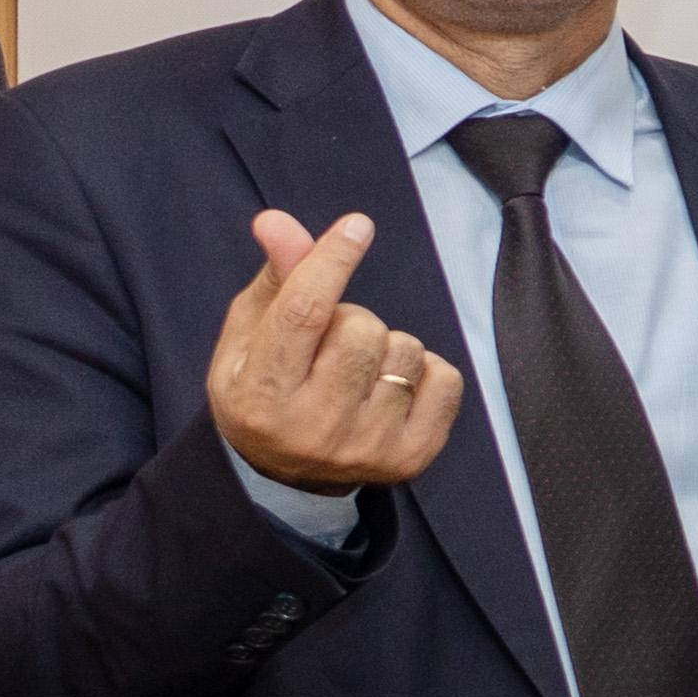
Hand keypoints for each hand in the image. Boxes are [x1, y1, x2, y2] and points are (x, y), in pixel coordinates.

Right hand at [205, 207, 464, 495]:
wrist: (286, 476)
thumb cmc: (264, 388)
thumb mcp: (251, 335)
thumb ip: (275, 277)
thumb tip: (276, 220)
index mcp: (261, 395)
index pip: (305, 314)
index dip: (332, 261)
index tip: (356, 227)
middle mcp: (314, 427)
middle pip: (362, 328)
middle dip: (353, 318)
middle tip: (332, 343)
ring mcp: (367, 447)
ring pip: (406, 350)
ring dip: (388, 346)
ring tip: (359, 371)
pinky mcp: (412, 458)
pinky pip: (446, 378)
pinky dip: (426, 370)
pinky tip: (392, 388)